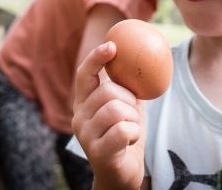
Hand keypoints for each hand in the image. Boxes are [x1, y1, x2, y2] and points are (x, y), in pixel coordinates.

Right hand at [72, 42, 145, 189]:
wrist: (122, 175)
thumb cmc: (125, 137)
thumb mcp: (126, 108)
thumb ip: (127, 88)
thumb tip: (142, 60)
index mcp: (83, 104)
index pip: (84, 75)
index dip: (96, 58)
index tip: (112, 46)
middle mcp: (78, 118)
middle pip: (108, 91)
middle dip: (129, 99)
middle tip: (131, 114)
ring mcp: (86, 136)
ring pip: (117, 109)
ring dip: (133, 118)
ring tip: (130, 129)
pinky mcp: (98, 152)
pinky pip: (124, 129)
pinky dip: (135, 133)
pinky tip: (130, 141)